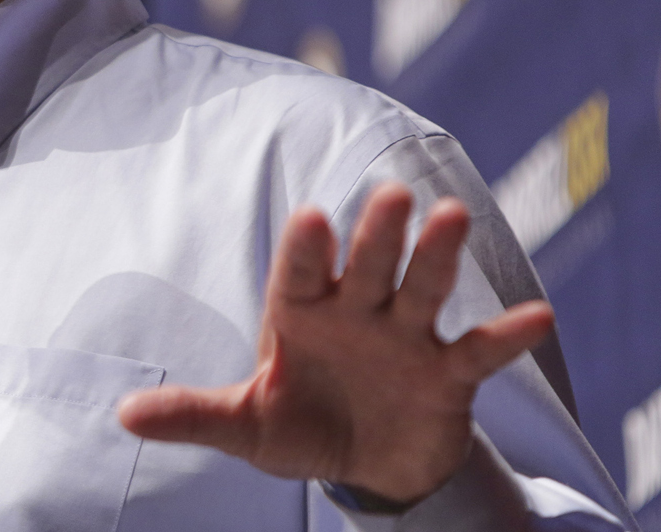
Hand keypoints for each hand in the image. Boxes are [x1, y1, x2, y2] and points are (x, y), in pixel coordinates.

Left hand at [116, 181, 554, 505]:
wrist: (366, 465)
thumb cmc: (300, 426)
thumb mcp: (245, 426)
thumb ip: (193, 415)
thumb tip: (123, 415)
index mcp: (302, 313)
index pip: (300, 273)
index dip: (306, 249)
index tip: (308, 217)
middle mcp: (357, 312)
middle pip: (368, 266)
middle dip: (378, 235)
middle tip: (392, 195)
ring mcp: (406, 338)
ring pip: (423, 290)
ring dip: (438, 258)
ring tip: (453, 216)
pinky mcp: (448, 375)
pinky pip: (479, 351)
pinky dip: (506, 336)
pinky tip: (537, 316)